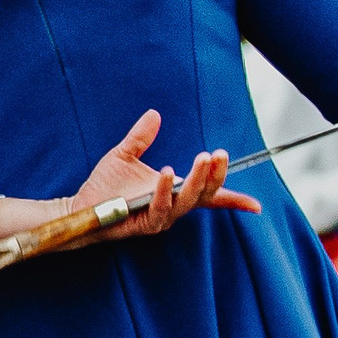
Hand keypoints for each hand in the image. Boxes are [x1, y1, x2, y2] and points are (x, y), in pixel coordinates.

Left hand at [66, 110, 259, 239]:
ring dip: (197, 179)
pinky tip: (168, 172)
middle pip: (205, 194)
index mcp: (174, 192)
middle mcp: (172, 207)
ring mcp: (160, 217)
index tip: (257, 206)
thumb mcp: (124, 155)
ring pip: (188, 201)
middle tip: (219, 153)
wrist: (81, 207)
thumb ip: (141, 137)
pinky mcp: (144, 223)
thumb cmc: (105, 186)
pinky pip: (161, 208)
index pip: (209, 197)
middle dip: (216, 174)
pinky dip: (166, 189)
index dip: (233, 200)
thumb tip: (155, 113)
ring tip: (203, 157)